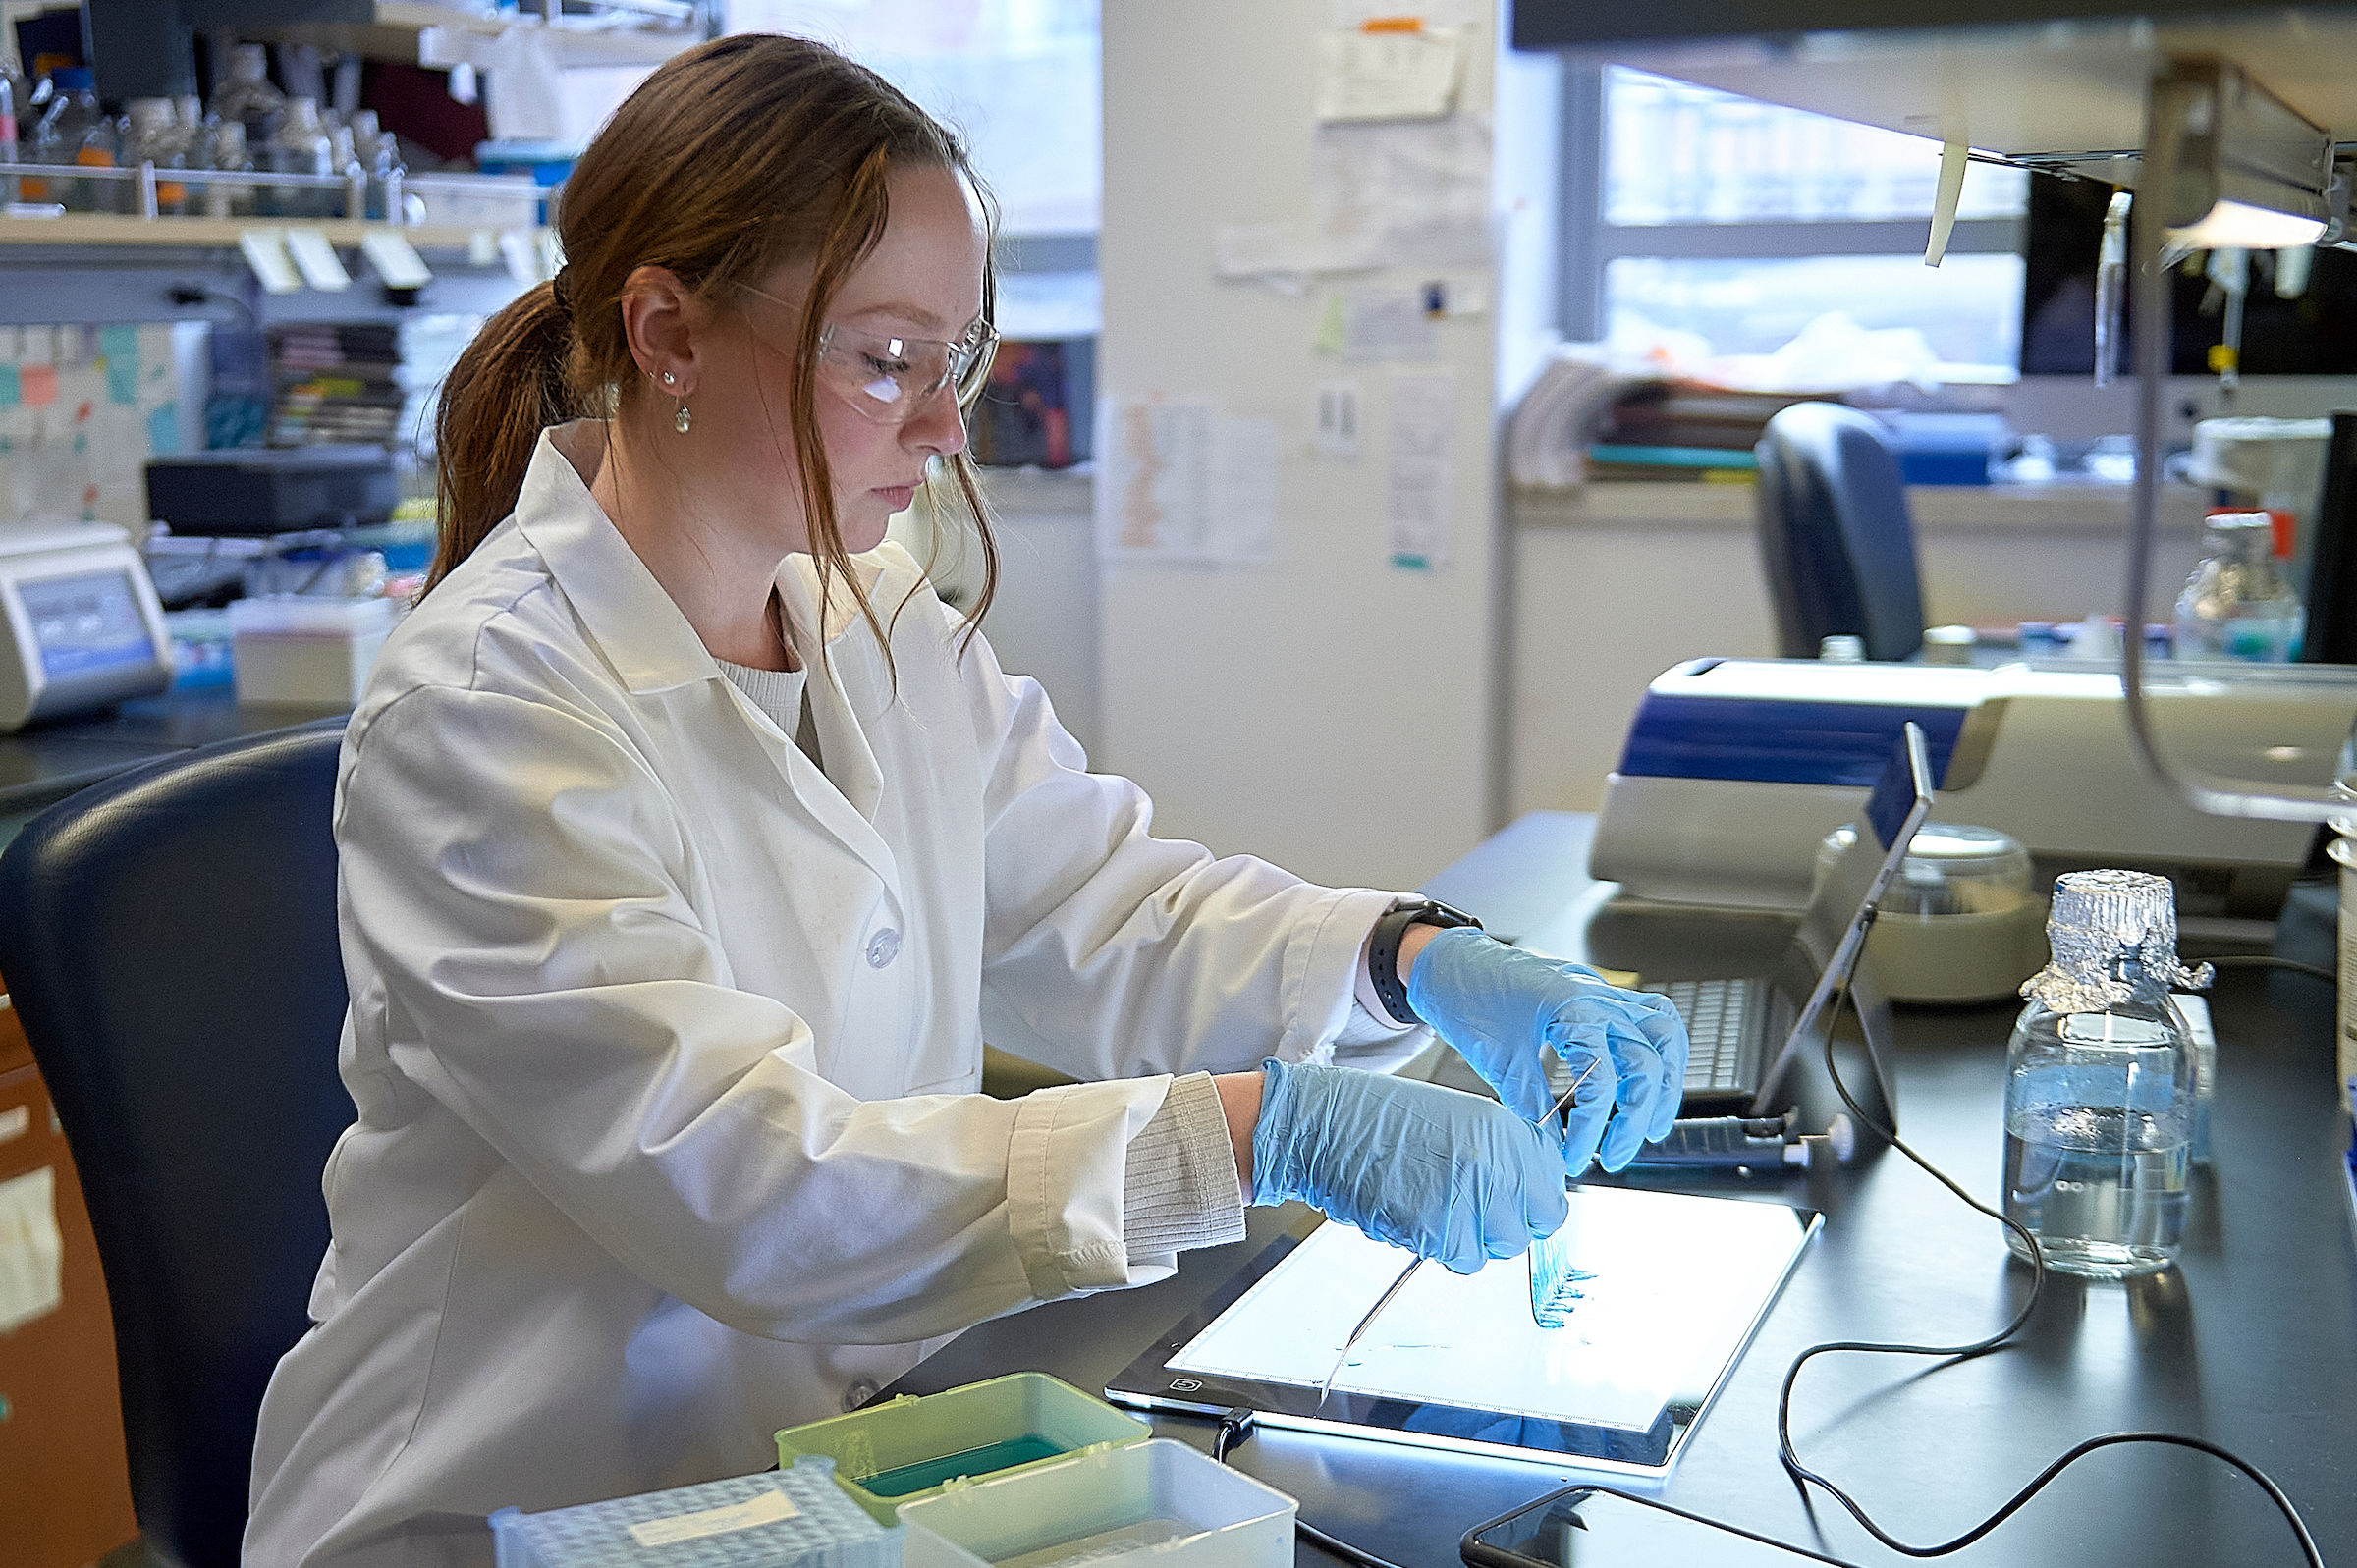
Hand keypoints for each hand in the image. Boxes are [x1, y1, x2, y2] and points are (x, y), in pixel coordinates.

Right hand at [1249, 1059, 1566, 1273]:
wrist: (1329, 1125)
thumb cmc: (1383, 1120)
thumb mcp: (1459, 1119)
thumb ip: (1501, 1153)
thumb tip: (1524, 1189)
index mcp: (1505, 1131)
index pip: (1555, 1182)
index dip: (1534, 1195)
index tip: (1518, 1197)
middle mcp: (1496, 1164)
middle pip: (1538, 1222)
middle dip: (1510, 1223)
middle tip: (1477, 1212)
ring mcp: (1470, 1198)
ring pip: (1502, 1246)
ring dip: (1476, 1238)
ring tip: (1440, 1209)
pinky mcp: (1440, 1231)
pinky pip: (1464, 1259)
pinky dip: (1445, 1249)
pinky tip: (1421, 1219)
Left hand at [1405, 926, 1688, 1174]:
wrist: (1454, 963)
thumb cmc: (1471, 999)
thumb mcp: (1499, 1059)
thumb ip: (1532, 1104)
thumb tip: (1556, 1145)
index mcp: (1571, 1009)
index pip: (1602, 1080)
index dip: (1591, 1128)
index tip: (1573, 1158)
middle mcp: (1598, 997)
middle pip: (1646, 1063)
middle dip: (1636, 1118)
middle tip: (1614, 1155)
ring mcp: (1605, 992)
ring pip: (1666, 1035)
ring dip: (1667, 1085)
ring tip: (1653, 1125)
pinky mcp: (1603, 994)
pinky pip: (1654, 1016)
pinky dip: (1662, 1050)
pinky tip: (1655, 1077)